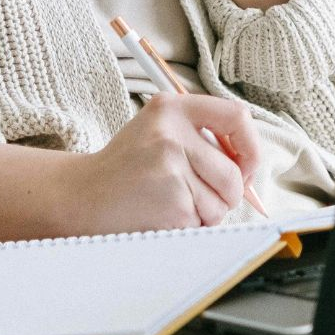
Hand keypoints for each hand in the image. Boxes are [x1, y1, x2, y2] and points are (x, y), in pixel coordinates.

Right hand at [63, 92, 260, 234]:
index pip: (236, 116)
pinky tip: (162, 214)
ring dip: (206, 213)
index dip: (250, 146)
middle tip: (196, 195)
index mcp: (172, 108)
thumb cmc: (126, 167)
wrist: (83, 196)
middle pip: (234, 173)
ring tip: (172, 202)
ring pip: (222, 203)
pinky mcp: (172, 202)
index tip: (243, 165)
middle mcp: (172, 133)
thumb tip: (250, 164)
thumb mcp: (158, 131)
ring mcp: (171, 168)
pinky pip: (203, 222)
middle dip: (227, 194)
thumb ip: (201, 137)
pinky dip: (189, 226)